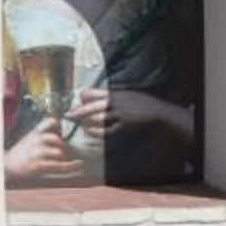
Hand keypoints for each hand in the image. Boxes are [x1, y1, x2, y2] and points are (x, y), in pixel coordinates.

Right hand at [3, 120, 91, 185]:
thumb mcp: (29, 138)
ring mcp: (38, 153)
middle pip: (58, 140)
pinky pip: (59, 165)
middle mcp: (37, 140)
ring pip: (59, 153)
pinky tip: (79, 164)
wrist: (6, 167)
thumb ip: (42, 134)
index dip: (59, 127)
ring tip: (58, 161)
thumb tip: (61, 135)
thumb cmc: (20, 153)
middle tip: (60, 153)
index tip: (60, 133)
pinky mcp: (39, 166)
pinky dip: (71, 165)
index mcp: (35, 132)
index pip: (51, 121)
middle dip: (62, 147)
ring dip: (62, 158)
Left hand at [70, 89, 194, 156]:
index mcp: (117, 93)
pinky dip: (97, 131)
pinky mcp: (124, 125)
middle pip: (95, 106)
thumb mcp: (126, 94)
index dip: (85, 96)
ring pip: (99, 117)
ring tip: (77, 123)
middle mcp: (117, 102)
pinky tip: (89, 131)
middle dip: (80, 110)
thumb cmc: (141, 103)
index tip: (76, 99)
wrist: (158, 113)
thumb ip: (110, 95)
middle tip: (68, 114)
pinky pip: (107, 129)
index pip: (97, 93)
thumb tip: (90, 95)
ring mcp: (121, 114)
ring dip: (87, 120)